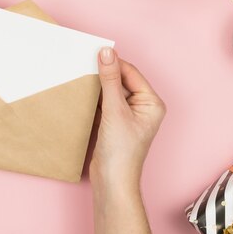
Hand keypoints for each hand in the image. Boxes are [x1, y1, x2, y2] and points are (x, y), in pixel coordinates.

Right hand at [90, 47, 165, 190]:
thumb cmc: (121, 152)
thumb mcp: (114, 110)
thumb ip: (109, 80)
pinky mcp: (114, 123)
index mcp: (151, 103)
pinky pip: (104, 103)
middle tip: (84, 62)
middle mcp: (142, 107)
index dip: (114, 62)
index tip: (95, 51)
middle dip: (103, 74)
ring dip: (97, 86)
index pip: (131, 73)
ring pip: (110, 91)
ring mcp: (128, 116)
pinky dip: (93, 98)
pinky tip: (81, 94)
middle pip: (121, 80)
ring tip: (81, 77)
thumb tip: (107, 53)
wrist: (111, 182)